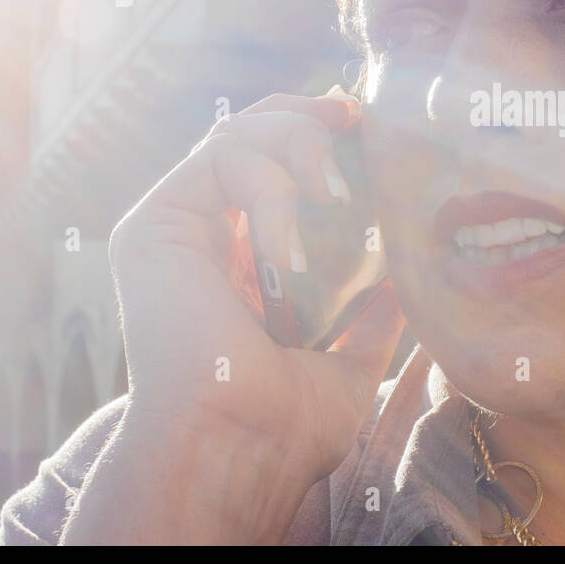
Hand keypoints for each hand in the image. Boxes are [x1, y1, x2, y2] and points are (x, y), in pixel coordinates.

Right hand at [64, 89, 405, 542]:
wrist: (241, 447)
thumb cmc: (288, 423)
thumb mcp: (349, 359)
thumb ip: (371, 316)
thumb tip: (410, 279)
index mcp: (236, 262)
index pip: (270, 168)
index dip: (313, 134)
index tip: (362, 124)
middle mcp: (200, 236)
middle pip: (248, 133)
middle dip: (306, 116)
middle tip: (353, 119)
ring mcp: (174, 227)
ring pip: (236, 133)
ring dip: (298, 146)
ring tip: (335, 195)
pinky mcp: (154, 223)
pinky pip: (221, 157)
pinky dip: (271, 189)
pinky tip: (289, 254)